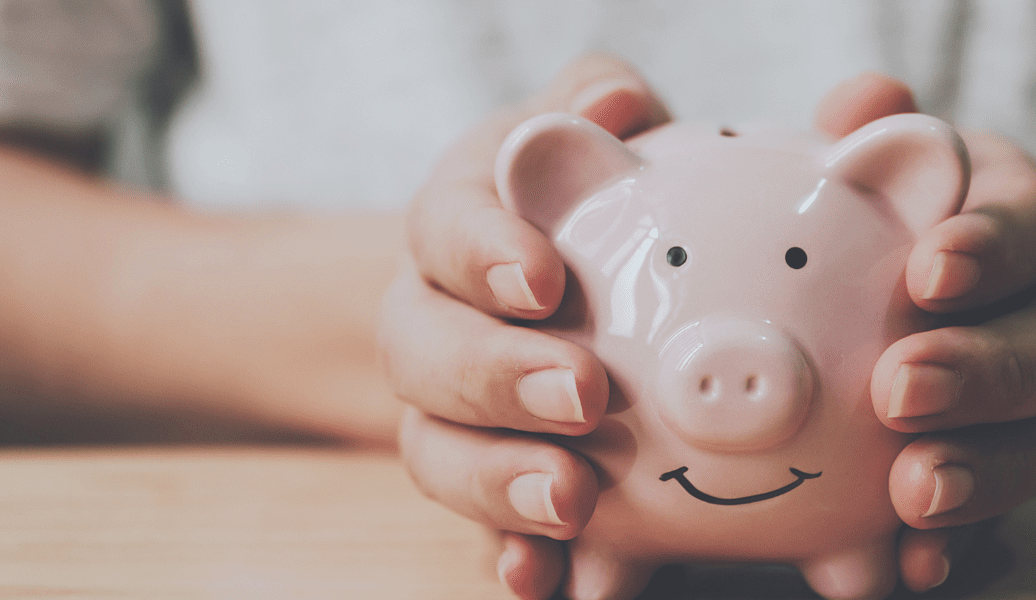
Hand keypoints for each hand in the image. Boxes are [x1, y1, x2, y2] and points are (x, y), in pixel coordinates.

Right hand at [383, 55, 668, 599]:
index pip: (445, 228)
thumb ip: (595, 102)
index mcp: (456, 224)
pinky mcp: (486, 483)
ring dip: (499, 482)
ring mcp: (448, 413)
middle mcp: (431, 320)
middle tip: (583, 394)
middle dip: (497, 377)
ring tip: (575, 499)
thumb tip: (610, 108)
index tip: (544, 278)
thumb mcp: (584, 130)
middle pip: (425, 353)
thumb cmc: (578, 195)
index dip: (484, 254)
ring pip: (438, 453)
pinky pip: (480, 530)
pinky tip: (547, 579)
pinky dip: (508, 556)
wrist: (545, 284)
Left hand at [829, 75, 1035, 591]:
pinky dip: (962, 548)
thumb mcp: (880, 160)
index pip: (1030, 223)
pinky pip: (999, 521)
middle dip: (987, 371)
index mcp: (1017, 222)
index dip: (992, 247)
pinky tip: (915, 570)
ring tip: (915, 494)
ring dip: (983, 473)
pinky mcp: (1000, 476)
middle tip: (900, 387)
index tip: (930, 268)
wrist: (918, 301)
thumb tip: (868, 105)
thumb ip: (872, 130)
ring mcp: (1034, 408)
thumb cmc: (882, 214)